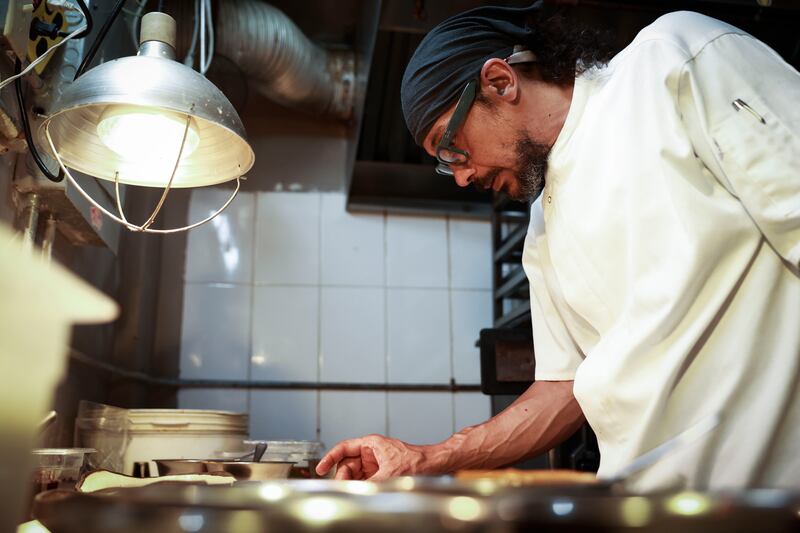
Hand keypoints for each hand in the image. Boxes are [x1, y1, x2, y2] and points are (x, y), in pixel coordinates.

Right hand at [316, 434, 437, 480]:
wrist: (432, 466)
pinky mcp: (379, 473)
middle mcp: (370, 452)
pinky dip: (360, 486)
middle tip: (343, 488)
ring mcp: (374, 463)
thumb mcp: (389, 473)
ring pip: (354, 474)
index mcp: (371, 444)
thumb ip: (369, 483)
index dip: (330, 457)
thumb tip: (354, 491)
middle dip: (343, 476)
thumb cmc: (416, 461)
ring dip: (352, 483)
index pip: (343, 448)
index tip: (320, 468)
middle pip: (347, 464)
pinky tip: (361, 492)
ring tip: (353, 491)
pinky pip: (363, 480)